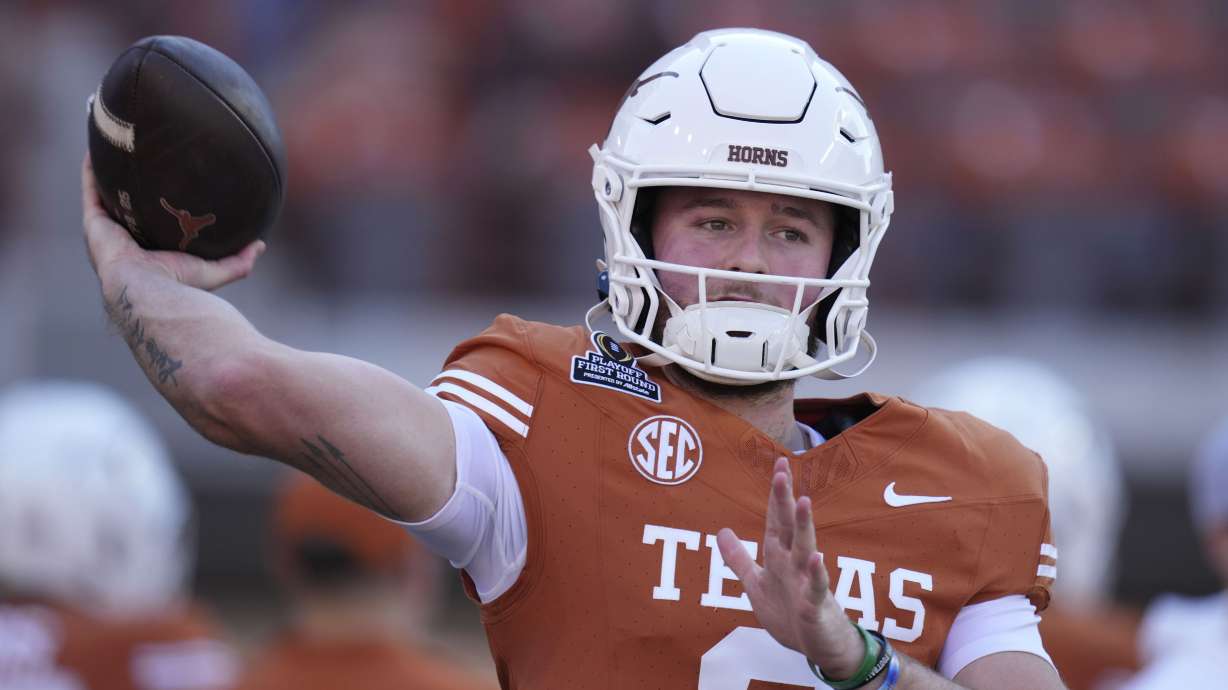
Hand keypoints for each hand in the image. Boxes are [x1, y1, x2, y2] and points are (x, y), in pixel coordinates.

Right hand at [82, 154, 264, 289]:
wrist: (149, 289)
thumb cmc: (180, 285)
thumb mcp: (215, 271)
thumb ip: (238, 261)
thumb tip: (260, 245)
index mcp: (149, 252)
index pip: (153, 226)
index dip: (157, 209)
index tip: (168, 188)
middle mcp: (125, 240)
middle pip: (127, 208)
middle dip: (131, 188)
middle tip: (142, 162)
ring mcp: (107, 231)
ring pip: (106, 196)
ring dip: (109, 174)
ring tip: (116, 147)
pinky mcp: (94, 223)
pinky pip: (91, 190)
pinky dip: (92, 171)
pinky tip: (97, 150)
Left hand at [717, 457, 865, 676]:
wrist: (819, 648)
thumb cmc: (790, 613)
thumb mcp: (757, 584)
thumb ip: (739, 559)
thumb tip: (721, 531)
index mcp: (779, 557)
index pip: (775, 519)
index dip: (775, 494)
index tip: (779, 464)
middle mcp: (794, 563)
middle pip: (788, 527)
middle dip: (784, 500)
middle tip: (782, 470)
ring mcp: (807, 583)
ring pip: (805, 550)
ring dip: (803, 527)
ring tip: (803, 502)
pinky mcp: (815, 607)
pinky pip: (816, 588)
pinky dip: (816, 574)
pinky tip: (816, 559)